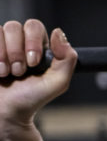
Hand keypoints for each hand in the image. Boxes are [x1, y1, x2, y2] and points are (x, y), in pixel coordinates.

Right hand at [0, 21, 76, 140]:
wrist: (6, 113)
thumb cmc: (30, 100)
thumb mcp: (57, 83)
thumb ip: (67, 59)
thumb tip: (59, 33)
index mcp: (37, 46)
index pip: (34, 27)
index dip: (33, 41)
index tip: (34, 63)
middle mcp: (17, 43)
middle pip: (15, 26)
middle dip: (17, 51)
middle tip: (19, 72)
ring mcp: (0, 46)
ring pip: (0, 31)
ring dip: (4, 55)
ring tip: (6, 74)